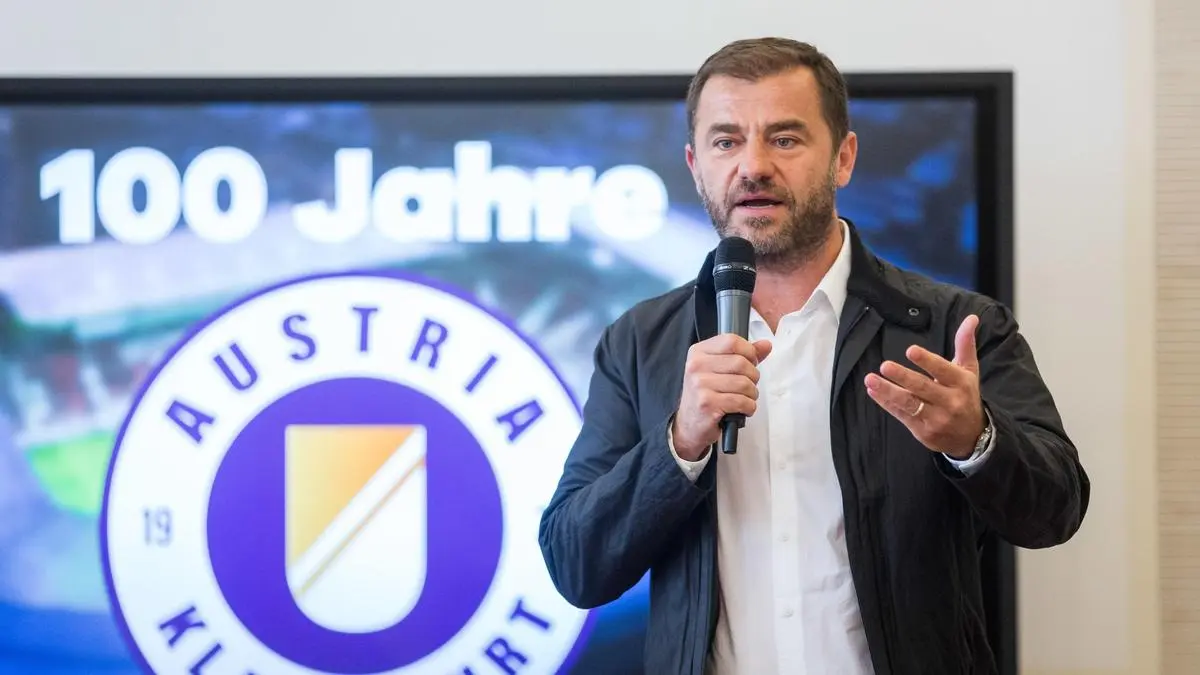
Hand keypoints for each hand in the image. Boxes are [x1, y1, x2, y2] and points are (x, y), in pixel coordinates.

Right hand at [671, 334, 772, 460]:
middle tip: (747, 386)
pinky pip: (742, 401)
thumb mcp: (720, 370)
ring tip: (744, 398)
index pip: (731, 341)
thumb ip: (743, 355)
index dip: (748, 352)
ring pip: (744, 383)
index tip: (750, 363)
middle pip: (741, 363)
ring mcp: (700, 385)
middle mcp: (696, 366)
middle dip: (752, 377)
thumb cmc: (707, 395)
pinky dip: (748, 407)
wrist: (689, 424)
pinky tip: (741, 409)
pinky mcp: (707, 404)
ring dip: (751, 394)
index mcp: (698, 352)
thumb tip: (766, 345)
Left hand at [864, 314, 985, 458]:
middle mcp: (950, 401)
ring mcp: (936, 418)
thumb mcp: (969, 371)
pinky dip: (886, 403)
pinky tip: (873, 391)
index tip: (910, 350)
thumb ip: (965, 344)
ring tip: (870, 379)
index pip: (943, 370)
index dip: (927, 361)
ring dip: (888, 391)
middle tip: (885, 365)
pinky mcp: (923, 431)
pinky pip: (901, 415)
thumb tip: (971, 317)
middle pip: (923, 387)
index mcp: (961, 383)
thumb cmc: (966, 396)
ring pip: (909, 403)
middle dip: (903, 377)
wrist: (971, 437)